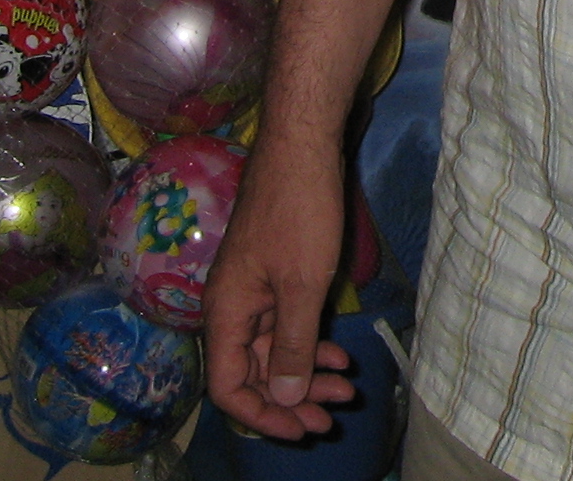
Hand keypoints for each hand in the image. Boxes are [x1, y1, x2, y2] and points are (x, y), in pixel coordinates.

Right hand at [203, 138, 360, 438]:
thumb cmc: (300, 210)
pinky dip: (310, 342)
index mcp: (226, 312)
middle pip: (253, 373)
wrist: (302, 145)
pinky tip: (338, 352)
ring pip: (274, 350)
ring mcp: (253, 289)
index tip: (303, 428)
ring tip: (346, 389)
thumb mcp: (303, 285)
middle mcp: (231, 306)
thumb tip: (286, 398)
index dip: (263, 416)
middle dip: (293, 398)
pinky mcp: (274, 273)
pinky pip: (285, 323)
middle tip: (334, 415)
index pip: (229, 387)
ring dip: (307, 372)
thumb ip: (293, 345)